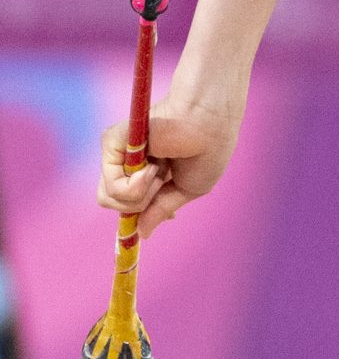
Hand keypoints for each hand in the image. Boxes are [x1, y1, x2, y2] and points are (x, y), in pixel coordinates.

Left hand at [97, 93, 239, 237]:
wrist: (208, 125)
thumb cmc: (206, 151)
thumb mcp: (188, 189)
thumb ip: (161, 209)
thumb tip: (142, 232)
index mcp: (148, 168)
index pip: (130, 200)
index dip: (145, 212)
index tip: (171, 216)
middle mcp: (131, 160)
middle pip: (113, 201)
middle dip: (139, 206)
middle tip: (162, 185)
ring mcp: (120, 152)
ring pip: (109, 197)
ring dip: (140, 196)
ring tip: (159, 173)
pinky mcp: (112, 142)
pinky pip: (112, 186)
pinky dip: (134, 187)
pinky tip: (153, 167)